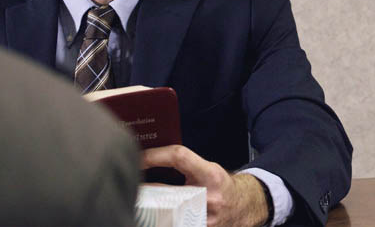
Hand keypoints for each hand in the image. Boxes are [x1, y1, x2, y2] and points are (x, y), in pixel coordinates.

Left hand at [143, 145, 268, 226]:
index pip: (179, 157)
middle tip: (130, 184)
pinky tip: (153, 216)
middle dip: (144, 190)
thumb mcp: (208, 169)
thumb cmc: (221, 186)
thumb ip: (184, 164)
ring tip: (138, 204)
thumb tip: (151, 158)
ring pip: (165, 215)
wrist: (243, 207)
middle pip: (164, 191)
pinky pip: (172, 223)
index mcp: (210, 175)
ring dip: (149, 210)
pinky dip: (161, 220)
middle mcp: (208, 198)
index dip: (156, 155)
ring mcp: (203, 219)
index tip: (140, 158)